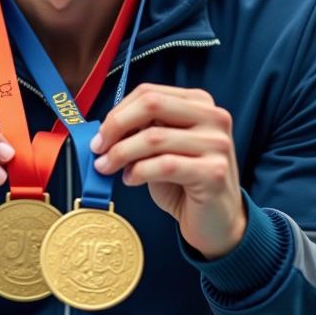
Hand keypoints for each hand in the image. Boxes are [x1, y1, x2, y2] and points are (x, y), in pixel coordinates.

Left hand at [90, 84, 245, 259]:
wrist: (217, 222)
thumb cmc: (186, 184)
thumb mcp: (163, 150)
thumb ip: (143, 131)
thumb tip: (105, 128)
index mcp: (200, 104)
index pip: (150, 92)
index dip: (118, 111)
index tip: (101, 134)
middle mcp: (213, 118)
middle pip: (152, 104)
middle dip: (116, 126)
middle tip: (99, 148)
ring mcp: (217, 144)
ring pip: (154, 137)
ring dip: (121, 153)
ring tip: (108, 167)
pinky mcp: (213, 172)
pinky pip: (165, 165)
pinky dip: (139, 171)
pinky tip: (131, 180)